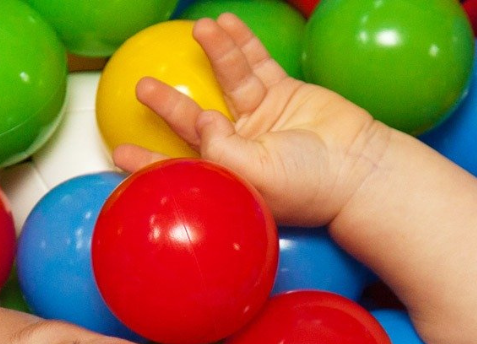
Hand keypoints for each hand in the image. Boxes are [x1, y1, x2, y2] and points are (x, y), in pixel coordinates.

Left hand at [113, 14, 387, 227]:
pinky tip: (222, 25)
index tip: (118, 151)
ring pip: (227, 81)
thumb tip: (199, 121)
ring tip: (198, 30)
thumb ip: (219, 149)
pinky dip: (240, 43)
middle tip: (142, 86)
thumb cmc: (308, 185)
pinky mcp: (284, 94)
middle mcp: (240, 148)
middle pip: (194, 122)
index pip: (179, 167)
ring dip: (212, 54)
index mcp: (228, 177)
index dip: (148, 160)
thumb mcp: (255, 174)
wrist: (359, 168)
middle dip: (167, 103)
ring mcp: (261, 119)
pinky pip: (256, 63)